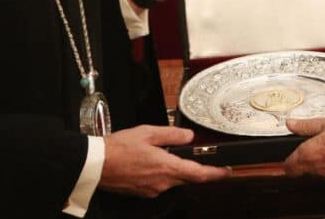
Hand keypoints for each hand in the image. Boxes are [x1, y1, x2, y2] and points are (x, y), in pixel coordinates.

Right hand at [99, 125, 229, 197]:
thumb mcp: (148, 132)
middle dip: (195, 170)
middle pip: (188, 178)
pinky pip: (159, 183)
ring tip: (162, 154)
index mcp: (167, 167)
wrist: (96, 165)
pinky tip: (149, 163)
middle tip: (197, 159)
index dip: (217, 173)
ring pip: (173, 180)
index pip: (200, 174)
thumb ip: (172, 135)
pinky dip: (161, 173)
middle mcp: (162, 183)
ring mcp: (152, 190)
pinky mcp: (143, 192)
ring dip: (174, 169)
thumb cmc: (118, 148)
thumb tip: (189, 137)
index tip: (227, 171)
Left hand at [282, 115, 324, 182]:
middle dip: (304, 162)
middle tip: (309, 149)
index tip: (288, 156)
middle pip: (303, 171)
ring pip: (319, 173)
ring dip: (321, 164)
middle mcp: (319, 169)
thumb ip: (306, 125)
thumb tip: (291, 124)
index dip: (287, 162)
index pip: (289, 166)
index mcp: (309, 154)